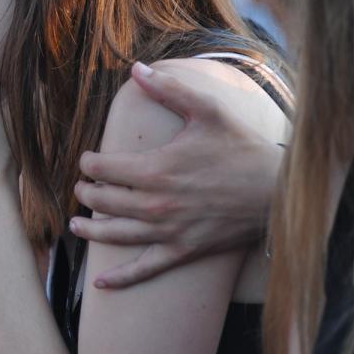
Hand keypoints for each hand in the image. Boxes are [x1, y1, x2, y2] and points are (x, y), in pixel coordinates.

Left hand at [70, 62, 282, 287]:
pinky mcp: (183, 251)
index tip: (88, 160)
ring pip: (116, 234)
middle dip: (87, 193)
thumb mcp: (206, 111)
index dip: (88, 163)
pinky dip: (120, 279)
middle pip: (104, 201)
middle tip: (82, 188)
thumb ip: (169, 90)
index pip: (103, 168)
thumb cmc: (241, 148)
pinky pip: (145, 269)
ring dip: (91, 230)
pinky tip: (100, 285)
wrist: (278, 191)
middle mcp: (156, 204)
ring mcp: (168, 231)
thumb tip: (136, 68)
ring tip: (76, 225)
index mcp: (156, 169)